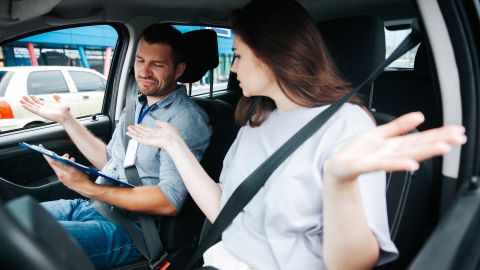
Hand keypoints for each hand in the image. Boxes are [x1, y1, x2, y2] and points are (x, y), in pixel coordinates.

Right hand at [20, 95, 71, 123]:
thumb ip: (58, 97)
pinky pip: (32, 110)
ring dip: (26, 103)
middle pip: (34, 104)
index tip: (30, 95)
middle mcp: (44, 108)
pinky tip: (22, 105)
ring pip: (31, 106)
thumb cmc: (65, 110)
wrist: (66, 116)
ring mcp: (42, 111)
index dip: (34, 98)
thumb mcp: (62, 101)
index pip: (39, 101)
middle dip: (28, 100)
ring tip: (20, 100)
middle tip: (23, 97)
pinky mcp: (41, 113)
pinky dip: (27, 107)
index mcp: (48, 105)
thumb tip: (54, 94)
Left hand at [44, 153, 95, 196]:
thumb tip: (53, 161)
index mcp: (60, 173)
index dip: (48, 157)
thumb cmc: (80, 179)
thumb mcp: (72, 169)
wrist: (86, 188)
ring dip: (66, 163)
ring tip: (72, 159)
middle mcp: (61, 176)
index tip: (44, 153)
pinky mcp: (69, 181)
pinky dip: (68, 168)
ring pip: (63, 169)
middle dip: (61, 159)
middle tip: (66, 154)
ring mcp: (65, 179)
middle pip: (57, 166)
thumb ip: (62, 165)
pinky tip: (73, 167)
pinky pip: (66, 172)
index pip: (51, 163)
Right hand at [126, 121, 181, 149]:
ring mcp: (149, 139)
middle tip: (130, 126)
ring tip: (128, 128)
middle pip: (141, 132)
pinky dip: (132, 135)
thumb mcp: (166, 125)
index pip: (147, 129)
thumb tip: (156, 121)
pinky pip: (138, 138)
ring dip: (133, 131)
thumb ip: (160, 123)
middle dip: (135, 129)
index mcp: (157, 132)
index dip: (141, 126)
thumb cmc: (172, 134)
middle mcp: (152, 136)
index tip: (137, 124)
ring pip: (139, 134)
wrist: (173, 140)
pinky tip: (128, 133)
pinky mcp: (147, 141)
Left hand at [325, 112, 466, 182]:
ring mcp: (378, 160)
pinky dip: (397, 164)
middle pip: (417, 146)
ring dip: (424, 152)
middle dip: (438, 142)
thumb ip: (399, 126)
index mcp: (394, 145)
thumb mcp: (379, 134)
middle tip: (458, 139)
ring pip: (405, 155)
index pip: (420, 138)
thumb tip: (420, 116)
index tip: (457, 132)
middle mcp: (390, 153)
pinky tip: (411, 164)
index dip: (439, 134)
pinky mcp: (364, 165)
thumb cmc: (357, 152)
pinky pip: (382, 164)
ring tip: (442, 148)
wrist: (337, 168)